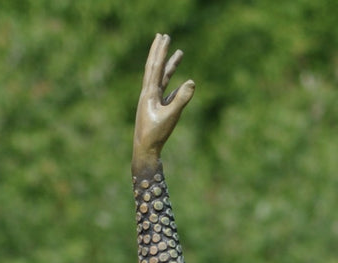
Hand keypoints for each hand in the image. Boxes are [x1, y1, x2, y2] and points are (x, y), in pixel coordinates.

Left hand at [133, 33, 194, 173]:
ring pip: (162, 79)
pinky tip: (181, 82)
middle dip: (160, 52)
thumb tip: (192, 82)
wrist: (145, 152)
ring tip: (180, 53)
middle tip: (163, 36)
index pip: (155, 67)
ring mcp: (153, 102)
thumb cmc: (156, 135)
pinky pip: (167, 92)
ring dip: (170, 65)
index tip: (164, 37)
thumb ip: (182, 99)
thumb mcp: (171, 117)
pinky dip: (173, 84)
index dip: (160, 51)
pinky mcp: (158, 110)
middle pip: (154, 68)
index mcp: (149, 93)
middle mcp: (149, 94)